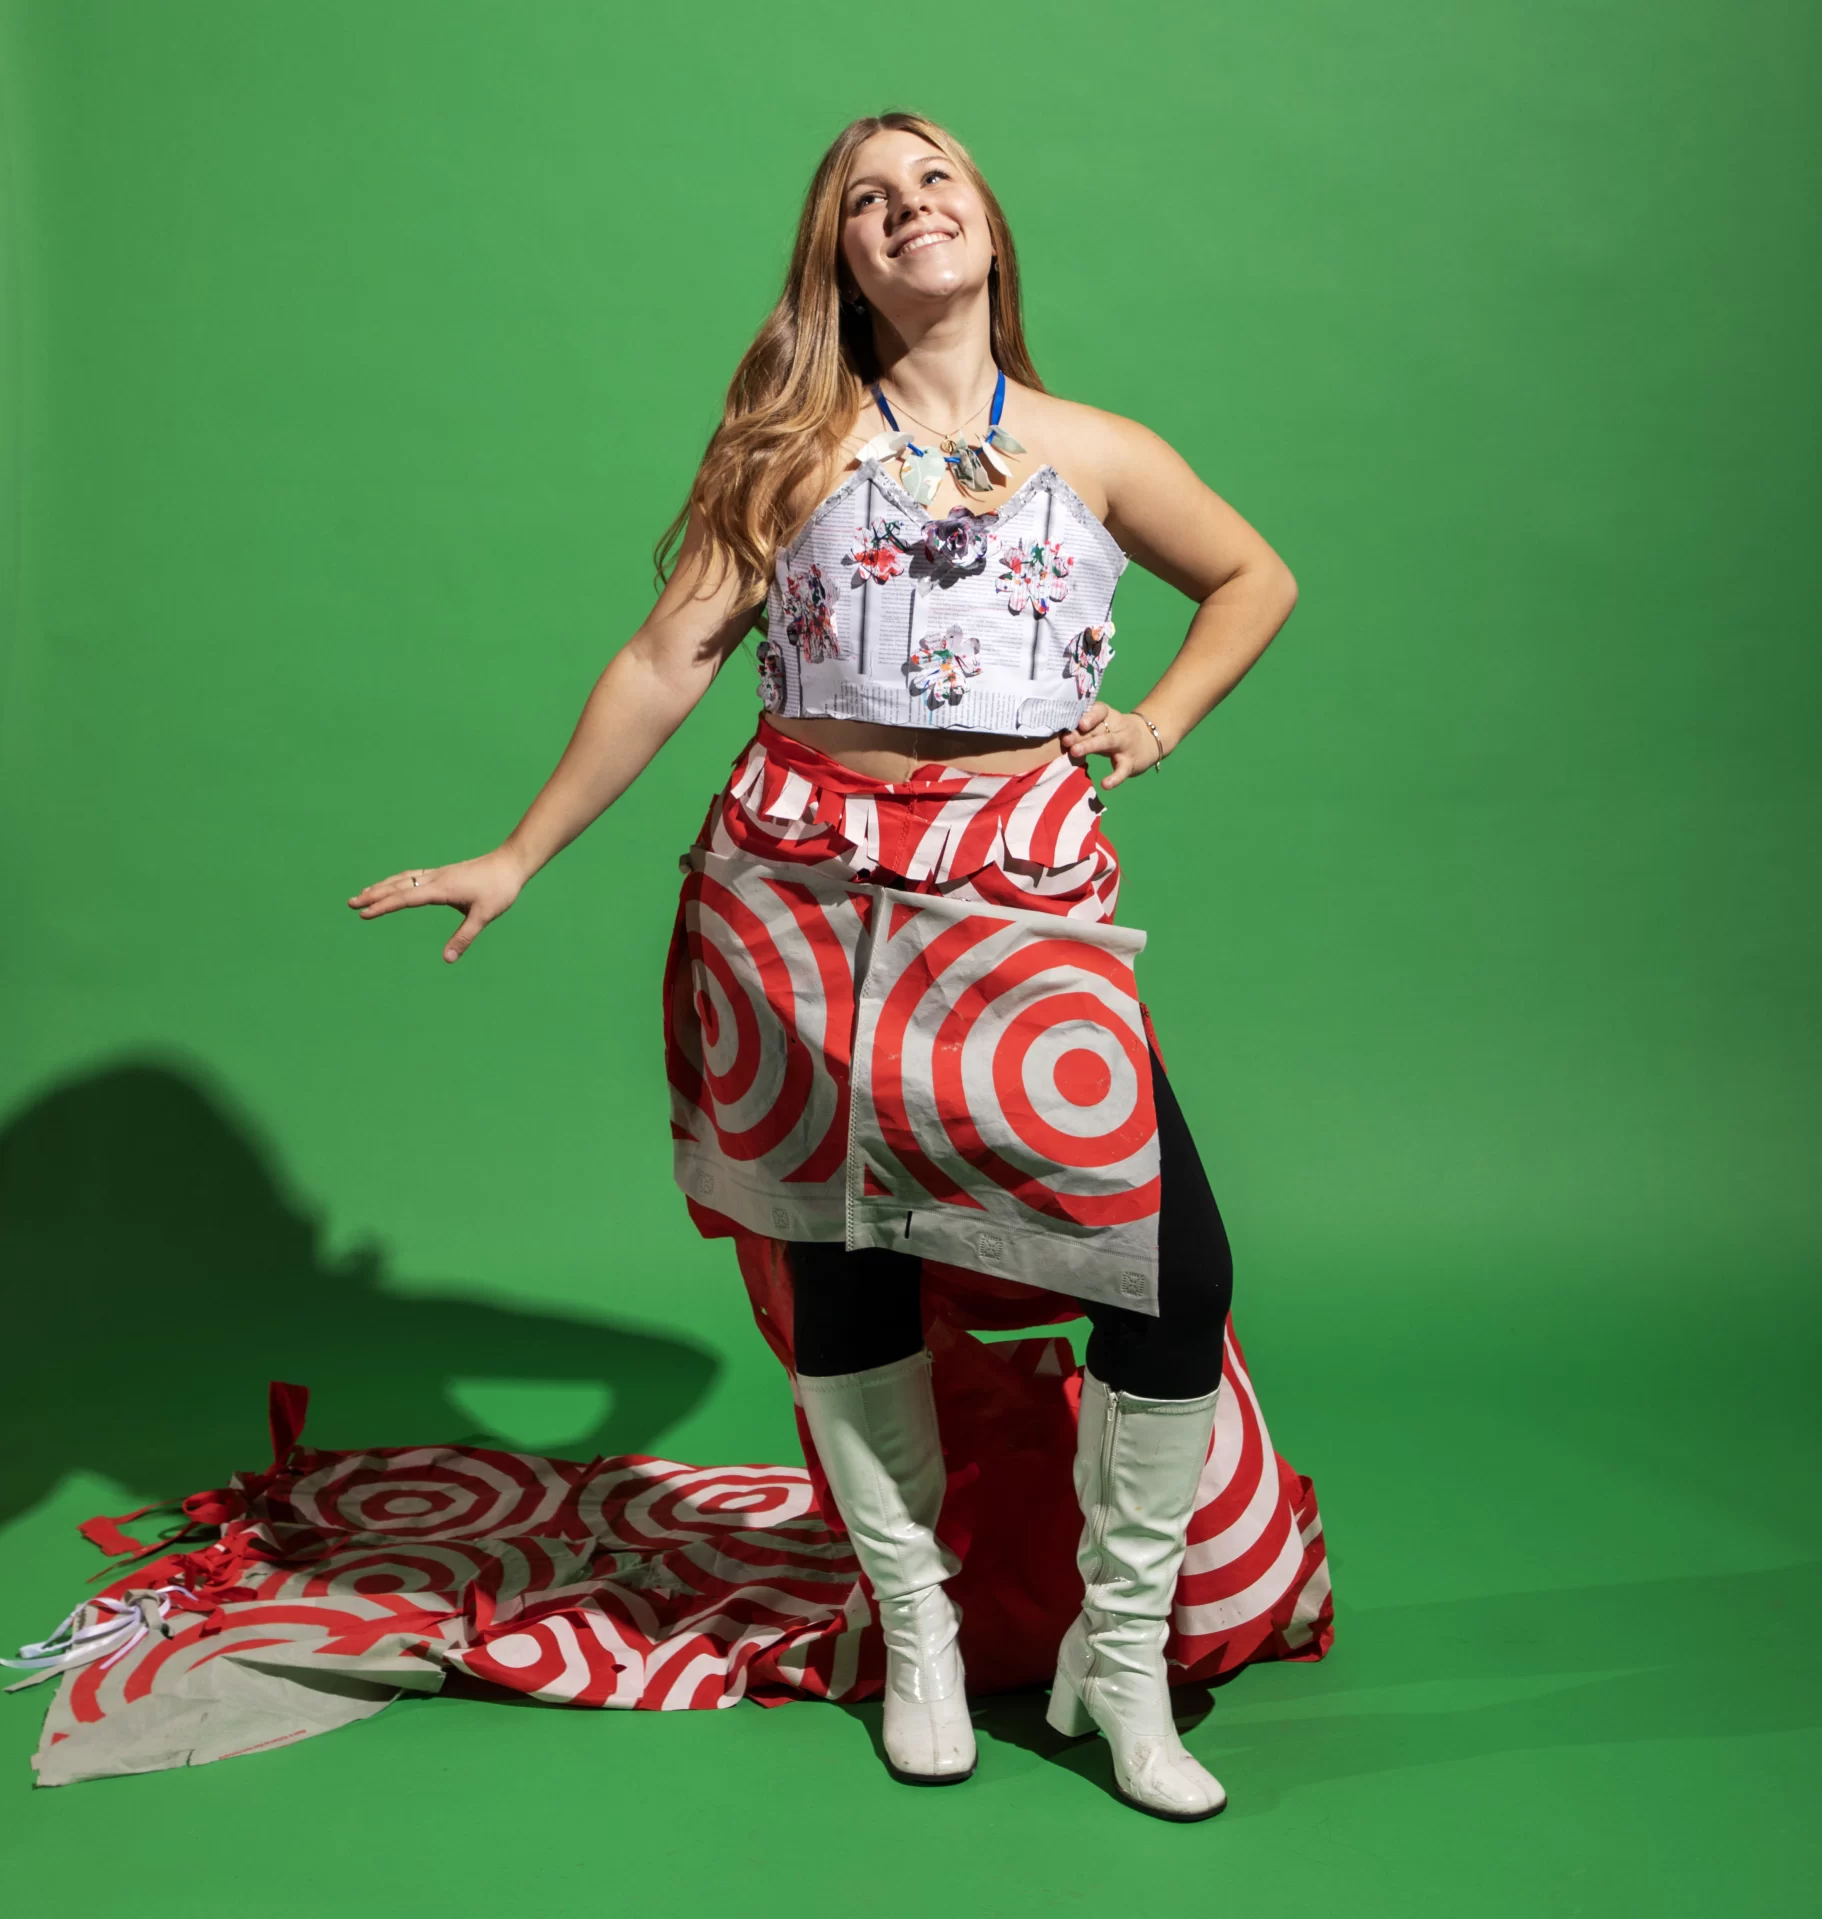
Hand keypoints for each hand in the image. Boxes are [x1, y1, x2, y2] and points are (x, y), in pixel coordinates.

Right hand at [346, 846, 528, 963]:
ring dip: (382, 886)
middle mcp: (435, 879)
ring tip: (363, 893)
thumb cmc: (499, 889)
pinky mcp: (443, 874)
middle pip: (397, 887)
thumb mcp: (485, 915)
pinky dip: (397, 881)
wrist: (510, 864)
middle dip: (373, 895)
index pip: (405, 898)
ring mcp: (438, 875)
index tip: (364, 913)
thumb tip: (448, 959)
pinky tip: (393, 886)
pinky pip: (413, 877)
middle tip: (350, 903)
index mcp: (442, 889)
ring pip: (403, 879)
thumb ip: (465, 937)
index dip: (383, 906)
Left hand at [1059, 702, 1165, 788]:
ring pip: (1108, 742)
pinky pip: (1122, 770)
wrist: (1149, 740)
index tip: (1077, 722)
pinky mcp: (1131, 762)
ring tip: (1074, 752)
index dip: (1090, 715)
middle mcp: (1118, 728)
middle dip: (1081, 733)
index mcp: (1110, 717)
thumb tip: (1061, 737)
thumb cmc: (1115, 733)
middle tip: (1065, 740)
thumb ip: (1085, 731)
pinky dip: (1114, 778)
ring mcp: (1125, 744)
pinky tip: (1105, 785)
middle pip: (1099, 728)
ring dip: (1090, 746)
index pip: (1101, 710)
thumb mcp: (1103, 727)